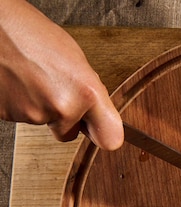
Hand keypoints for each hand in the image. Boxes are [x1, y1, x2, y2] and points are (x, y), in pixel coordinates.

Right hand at [0, 0, 122, 149]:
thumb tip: (96, 110)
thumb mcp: (76, 60)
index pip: (110, 139)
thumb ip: (90, 90)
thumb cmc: (31, 34)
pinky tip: (20, 82)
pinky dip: (21, 104)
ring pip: (45, 123)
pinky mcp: (10, 115)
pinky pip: (23, 117)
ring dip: (41, 107)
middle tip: (54, 89)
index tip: (100, 131)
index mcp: (87, 92)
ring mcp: (35, 113)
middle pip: (69, 133)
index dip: (103, 135)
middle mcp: (64, 107)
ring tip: (32, 77)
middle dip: (65, 119)